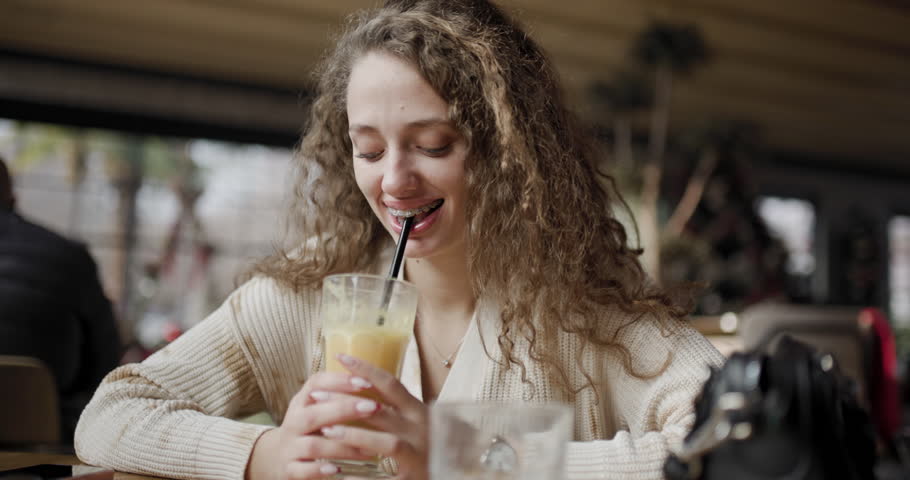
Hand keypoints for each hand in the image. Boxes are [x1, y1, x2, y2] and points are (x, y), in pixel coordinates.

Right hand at [246, 371, 379, 479]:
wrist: (276, 457)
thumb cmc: (308, 427)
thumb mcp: (316, 407)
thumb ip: (337, 394)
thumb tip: (374, 377)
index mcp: (302, 402)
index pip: (316, 384)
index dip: (340, 381)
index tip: (366, 381)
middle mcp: (293, 422)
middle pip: (314, 414)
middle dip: (344, 410)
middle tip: (374, 407)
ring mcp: (289, 447)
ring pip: (314, 445)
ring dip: (343, 446)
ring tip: (370, 449)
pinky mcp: (289, 470)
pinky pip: (303, 471)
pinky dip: (320, 470)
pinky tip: (339, 470)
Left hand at [315, 354, 428, 479]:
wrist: (451, 473)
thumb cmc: (426, 445)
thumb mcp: (414, 421)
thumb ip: (392, 408)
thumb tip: (358, 385)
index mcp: (418, 411)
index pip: (390, 384)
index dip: (366, 369)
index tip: (340, 357)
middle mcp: (420, 430)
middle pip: (381, 411)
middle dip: (346, 402)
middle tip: (316, 396)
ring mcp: (417, 455)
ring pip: (386, 442)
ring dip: (354, 436)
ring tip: (327, 431)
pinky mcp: (410, 478)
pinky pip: (383, 478)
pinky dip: (360, 476)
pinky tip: (338, 473)